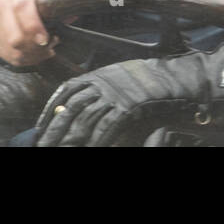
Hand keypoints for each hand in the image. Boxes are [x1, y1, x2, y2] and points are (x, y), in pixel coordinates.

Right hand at [0, 0, 56, 66]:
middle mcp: (1, 5)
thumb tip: (69, 18)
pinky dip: (24, 59)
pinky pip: (7, 55)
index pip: (21, 8)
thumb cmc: (39, 0)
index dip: (33, 26)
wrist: (21, 1)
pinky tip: (35, 54)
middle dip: (36, 47)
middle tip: (50, 45)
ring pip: (11, 50)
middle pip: (14, 36)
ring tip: (45, 50)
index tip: (44, 39)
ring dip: (32, 55)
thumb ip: (59, 8)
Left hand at [35, 39, 223, 146]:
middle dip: (53, 129)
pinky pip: (106, 128)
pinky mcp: (128, 107)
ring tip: (59, 151)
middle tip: (42, 145)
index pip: (65, 90)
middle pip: (70, 108)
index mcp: (101, 73)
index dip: (49, 109)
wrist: (182, 79)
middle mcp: (104, 82)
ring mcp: (116, 94)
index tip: (40, 126)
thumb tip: (81, 105)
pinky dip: (95, 141)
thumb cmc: (154, 80)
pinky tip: (90, 149)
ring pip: (84, 121)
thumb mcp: (124, 77)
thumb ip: (103, 89)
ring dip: (69, 139)